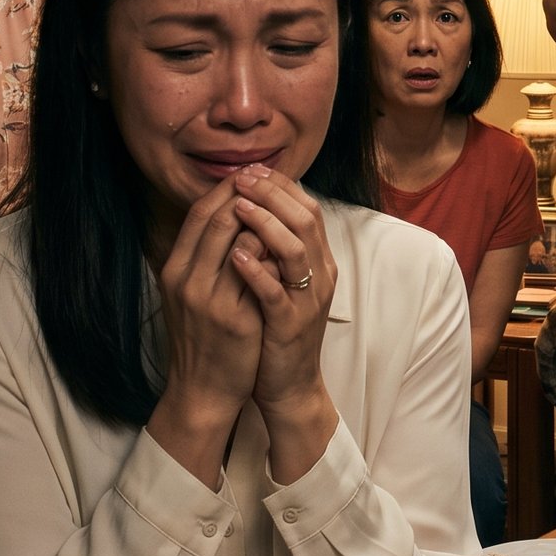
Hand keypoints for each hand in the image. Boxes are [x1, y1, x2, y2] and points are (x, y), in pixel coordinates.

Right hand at [156, 177, 264, 414]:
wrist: (200, 390)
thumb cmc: (200, 337)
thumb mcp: (188, 292)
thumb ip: (201, 256)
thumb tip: (226, 213)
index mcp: (174, 270)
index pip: (199, 214)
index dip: (225, 189)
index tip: (248, 173)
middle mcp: (186, 280)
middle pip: (217, 218)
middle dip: (247, 194)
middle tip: (269, 178)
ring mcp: (209, 300)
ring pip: (238, 241)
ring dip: (263, 218)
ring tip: (281, 205)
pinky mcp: (235, 319)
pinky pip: (258, 274)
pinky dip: (272, 254)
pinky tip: (287, 245)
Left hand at [228, 167, 337, 416]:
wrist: (290, 385)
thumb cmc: (279, 331)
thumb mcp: (284, 283)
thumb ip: (276, 249)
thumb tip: (254, 207)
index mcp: (319, 262)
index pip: (307, 208)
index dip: (280, 185)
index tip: (250, 169)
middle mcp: (320, 275)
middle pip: (305, 220)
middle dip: (272, 194)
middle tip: (242, 177)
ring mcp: (308, 300)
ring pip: (295, 250)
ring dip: (266, 223)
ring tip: (238, 206)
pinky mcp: (290, 325)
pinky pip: (275, 291)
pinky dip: (256, 270)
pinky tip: (235, 255)